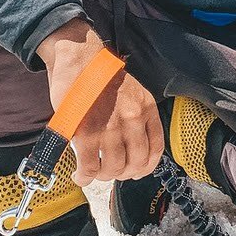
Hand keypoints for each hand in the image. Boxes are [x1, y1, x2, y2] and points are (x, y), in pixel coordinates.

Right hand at [37, 18, 163, 185]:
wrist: (80, 59)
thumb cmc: (102, 75)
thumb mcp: (133, 92)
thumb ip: (137, 117)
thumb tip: (132, 146)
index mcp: (146, 108)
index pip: (155, 149)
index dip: (145, 167)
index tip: (135, 171)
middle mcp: (132, 119)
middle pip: (135, 163)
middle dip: (123, 173)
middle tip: (112, 171)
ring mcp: (110, 128)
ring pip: (113, 169)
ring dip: (103, 176)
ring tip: (94, 172)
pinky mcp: (86, 133)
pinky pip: (89, 167)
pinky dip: (85, 177)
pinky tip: (80, 175)